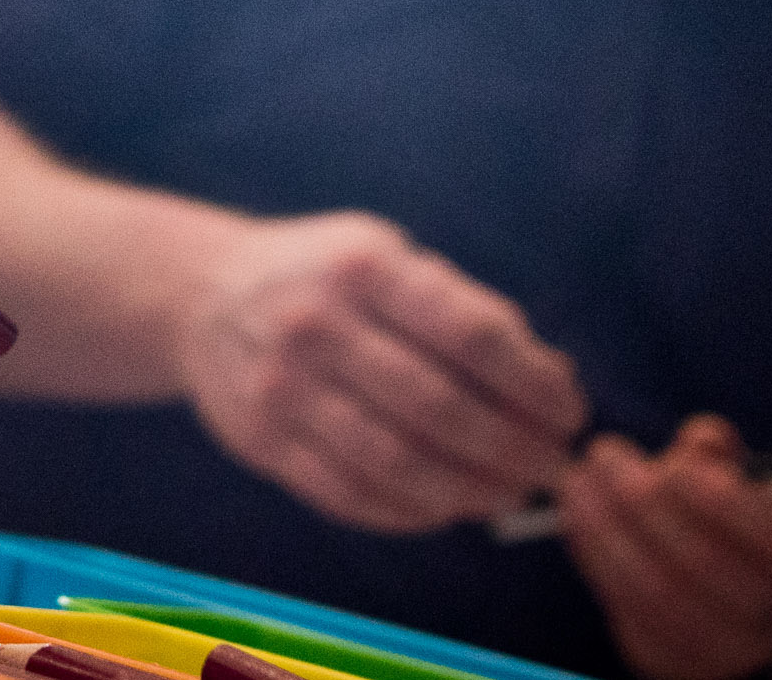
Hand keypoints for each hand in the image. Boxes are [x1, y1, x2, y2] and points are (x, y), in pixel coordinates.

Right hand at [175, 211, 585, 532]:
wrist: (201, 294)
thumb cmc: (324, 276)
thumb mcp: (388, 257)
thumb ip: (465, 311)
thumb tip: (552, 380)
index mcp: (365, 269)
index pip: (473, 336)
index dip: (534, 385)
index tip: (570, 412)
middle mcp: (318, 325)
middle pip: (441, 408)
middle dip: (515, 448)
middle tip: (552, 467)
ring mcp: (284, 388)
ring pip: (398, 463)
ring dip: (471, 491)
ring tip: (509, 494)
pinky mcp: (261, 441)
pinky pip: (349, 495)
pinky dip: (410, 512)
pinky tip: (445, 507)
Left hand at [562, 416, 771, 679]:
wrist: (741, 607)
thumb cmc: (739, 526)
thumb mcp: (748, 486)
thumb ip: (723, 458)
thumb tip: (700, 439)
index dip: (726, 501)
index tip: (675, 461)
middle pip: (708, 565)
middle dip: (648, 504)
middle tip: (605, 455)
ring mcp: (729, 650)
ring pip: (662, 595)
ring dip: (609, 531)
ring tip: (577, 481)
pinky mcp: (675, 662)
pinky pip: (629, 614)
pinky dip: (596, 561)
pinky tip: (576, 518)